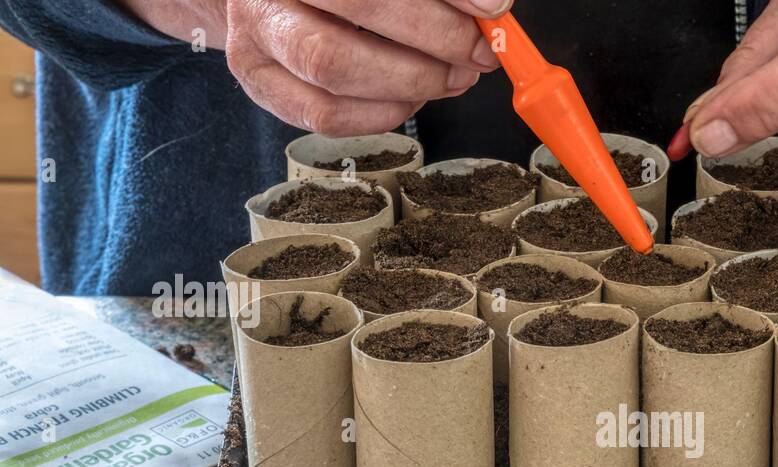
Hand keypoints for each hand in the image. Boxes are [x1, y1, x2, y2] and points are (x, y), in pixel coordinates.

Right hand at [123, 0, 512, 135]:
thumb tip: (490, 7)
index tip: (491, 7)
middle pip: (357, 7)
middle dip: (433, 37)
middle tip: (476, 53)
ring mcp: (255, 34)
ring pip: (334, 67)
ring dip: (409, 80)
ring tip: (450, 78)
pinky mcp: (259, 82)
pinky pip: (325, 114)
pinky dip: (381, 113)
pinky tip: (411, 98)